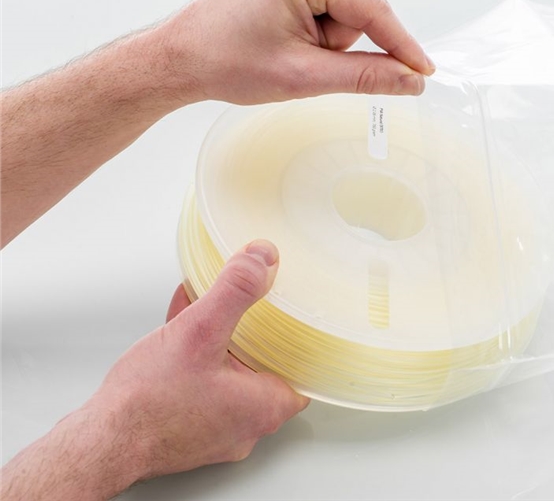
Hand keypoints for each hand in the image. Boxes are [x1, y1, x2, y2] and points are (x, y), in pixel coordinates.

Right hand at [99, 240, 308, 479]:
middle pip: (266, 366)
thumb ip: (236, 292)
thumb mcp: (199, 332)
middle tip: (249, 304)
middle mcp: (247, 424)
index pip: (305, 369)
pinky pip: (204, 382)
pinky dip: (197, 354)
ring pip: (231, 372)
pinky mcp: (190, 427)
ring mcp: (218, 429)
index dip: (300, 338)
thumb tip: (262, 259)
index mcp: (265, 406)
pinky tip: (180, 321)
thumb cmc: (148, 403)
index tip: (292, 314)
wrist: (99, 442)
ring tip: (206, 303)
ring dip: (220, 337)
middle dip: (254, 330)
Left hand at [159, 0, 434, 104]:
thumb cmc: (226, 61)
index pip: (373, 9)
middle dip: (339, 44)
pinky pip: (331, 3)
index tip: (426, 72)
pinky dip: (318, 29)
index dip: (402, 46)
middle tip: (300, 61)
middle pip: (360, 9)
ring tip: (285, 48)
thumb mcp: (304, 76)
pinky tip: (285, 36)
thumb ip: (365, 76)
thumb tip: (410, 80)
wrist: (181, 57)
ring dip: (326, 39)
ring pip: (347, 10)